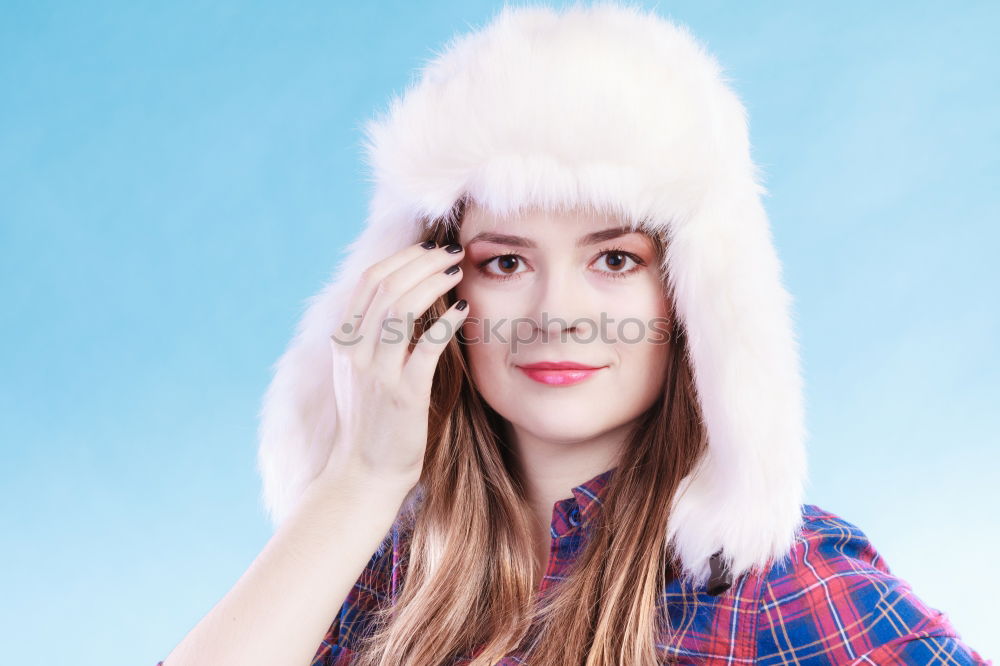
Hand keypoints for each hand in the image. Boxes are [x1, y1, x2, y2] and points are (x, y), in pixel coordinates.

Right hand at [321, 240, 467, 488]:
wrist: (364, 473)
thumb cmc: (371, 422)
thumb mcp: (359, 372)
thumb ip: (371, 336)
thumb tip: (402, 297)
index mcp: (344, 341)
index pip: (368, 281)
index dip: (401, 258)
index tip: (429, 249)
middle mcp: (355, 352)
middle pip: (386, 285)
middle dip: (422, 261)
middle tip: (452, 252)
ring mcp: (376, 372)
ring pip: (400, 307)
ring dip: (433, 281)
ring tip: (458, 271)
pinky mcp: (402, 395)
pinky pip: (426, 347)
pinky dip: (445, 323)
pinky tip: (463, 311)